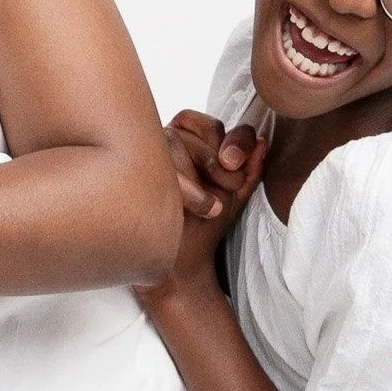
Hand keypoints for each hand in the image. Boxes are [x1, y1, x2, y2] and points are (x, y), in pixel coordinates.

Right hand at [139, 111, 265, 298]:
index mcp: (189, 146)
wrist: (179, 264)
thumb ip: (249, 169)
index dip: (229, 141)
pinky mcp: (130, 174)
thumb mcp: (234, 197)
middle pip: (193, 135)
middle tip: (225, 193)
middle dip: (215, 164)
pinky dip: (182, 185)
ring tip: (209, 209)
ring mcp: (143, 158)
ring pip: (173, 143)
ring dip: (197, 177)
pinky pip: (156, 160)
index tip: (237, 167)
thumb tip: (261, 141)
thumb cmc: (203, 228)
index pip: (211, 126)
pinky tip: (192, 208)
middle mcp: (162, 147)